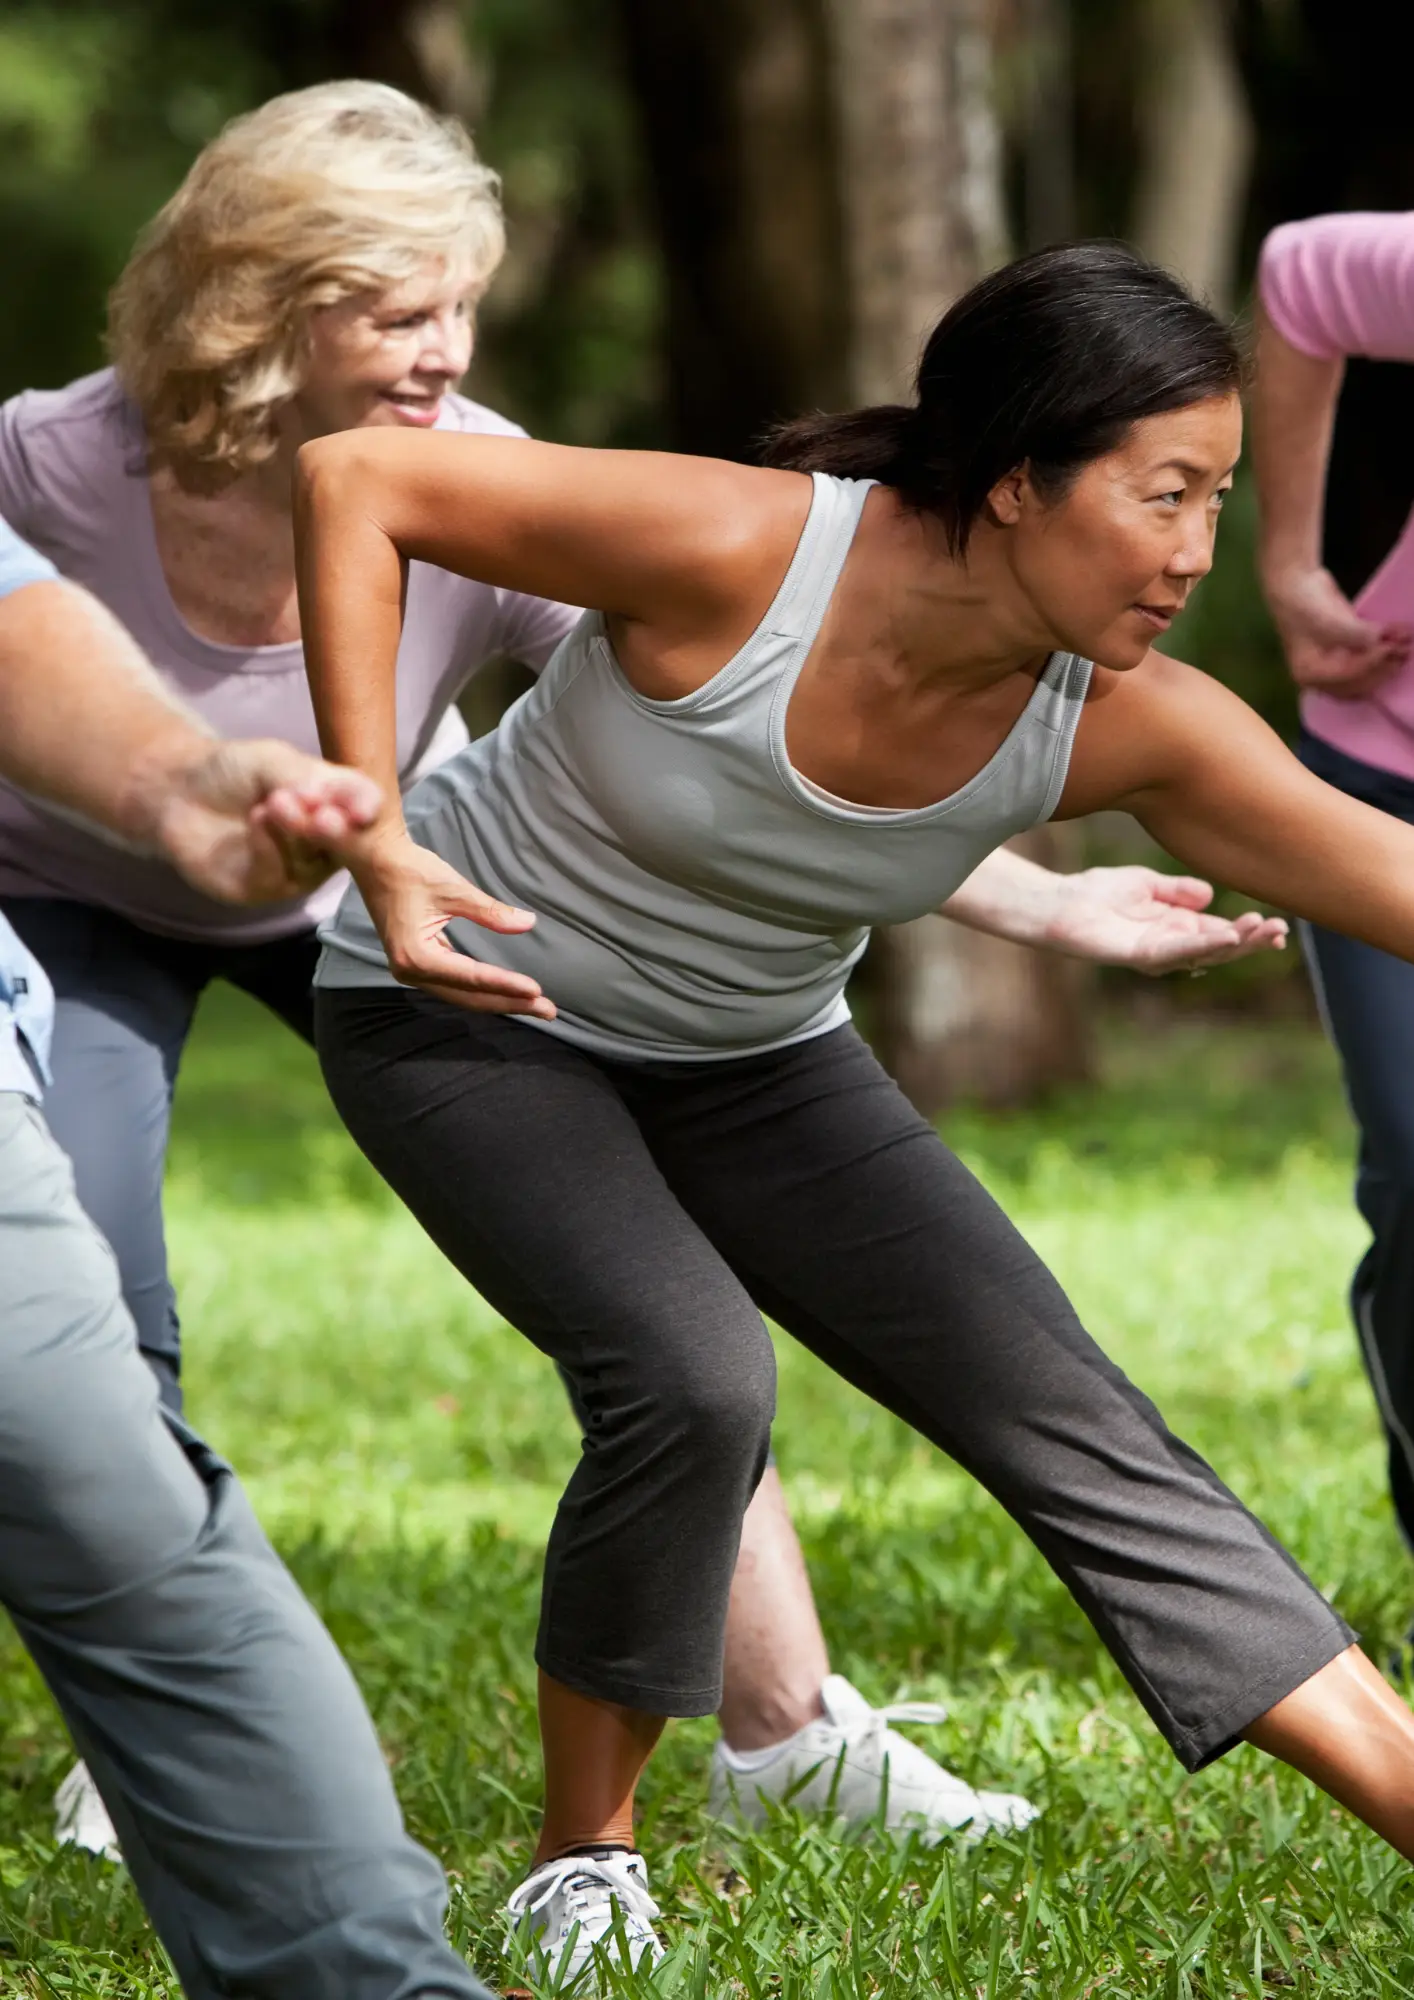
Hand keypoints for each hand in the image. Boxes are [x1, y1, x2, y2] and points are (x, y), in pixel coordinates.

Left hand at [149, 739, 382, 902]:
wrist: (180, 790)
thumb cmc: (235, 772)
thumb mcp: (274, 760)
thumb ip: (306, 777)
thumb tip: (340, 799)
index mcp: (337, 809)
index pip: (364, 812)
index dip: (364, 811)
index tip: (362, 810)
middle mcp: (324, 846)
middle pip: (344, 846)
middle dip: (336, 832)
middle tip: (325, 816)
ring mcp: (296, 872)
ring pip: (310, 863)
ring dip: (295, 833)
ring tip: (274, 803)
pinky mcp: (261, 889)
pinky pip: (274, 876)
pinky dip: (267, 847)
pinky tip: (256, 819)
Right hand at [350, 828, 555, 1016]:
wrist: (375, 860)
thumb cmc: (411, 870)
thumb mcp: (454, 888)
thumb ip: (491, 911)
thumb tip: (528, 923)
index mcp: (416, 956)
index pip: (471, 977)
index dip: (506, 984)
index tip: (537, 991)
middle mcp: (411, 972)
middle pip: (469, 996)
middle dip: (510, 1002)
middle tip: (549, 1010)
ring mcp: (412, 971)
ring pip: (463, 995)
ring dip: (499, 1000)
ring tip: (535, 1005)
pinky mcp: (417, 964)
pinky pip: (455, 985)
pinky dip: (482, 990)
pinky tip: (507, 994)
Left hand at [1043, 866, 1287, 974]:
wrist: (1061, 902)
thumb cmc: (1099, 893)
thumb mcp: (1149, 884)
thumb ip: (1179, 891)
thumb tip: (1210, 896)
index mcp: (1178, 928)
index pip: (1223, 933)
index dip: (1249, 931)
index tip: (1279, 926)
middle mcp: (1171, 945)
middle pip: (1221, 948)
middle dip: (1251, 941)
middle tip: (1280, 932)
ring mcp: (1155, 953)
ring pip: (1203, 953)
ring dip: (1234, 943)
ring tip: (1260, 931)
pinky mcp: (1137, 955)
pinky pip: (1174, 952)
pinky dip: (1199, 945)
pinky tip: (1222, 938)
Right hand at [1265, 566, 1411, 697]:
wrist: (1295, 583)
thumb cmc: (1304, 605)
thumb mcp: (1328, 621)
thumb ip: (1356, 634)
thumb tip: (1383, 640)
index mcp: (1310, 674)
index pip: (1347, 677)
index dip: (1371, 665)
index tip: (1390, 647)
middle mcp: (1322, 676)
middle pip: (1359, 682)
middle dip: (1383, 668)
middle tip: (1404, 651)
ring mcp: (1335, 664)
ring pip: (1366, 673)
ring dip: (1387, 662)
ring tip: (1406, 645)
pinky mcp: (1346, 651)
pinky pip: (1368, 658)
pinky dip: (1383, 651)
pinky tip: (1397, 638)